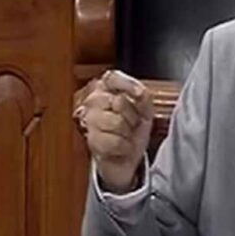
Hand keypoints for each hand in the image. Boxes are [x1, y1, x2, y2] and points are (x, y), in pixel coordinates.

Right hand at [74, 70, 153, 192]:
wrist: (126, 157)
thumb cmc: (133, 131)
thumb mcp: (145, 110)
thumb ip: (143, 96)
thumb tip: (139, 92)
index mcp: (106, 90)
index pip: (112, 77)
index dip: (127, 85)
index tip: (139, 95)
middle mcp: (93, 102)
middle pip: (119, 101)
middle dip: (132, 116)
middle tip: (131, 124)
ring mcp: (90, 121)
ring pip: (116, 122)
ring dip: (128, 133)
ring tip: (125, 135)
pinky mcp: (91, 141)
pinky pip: (115, 141)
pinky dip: (124, 147)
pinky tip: (121, 147)